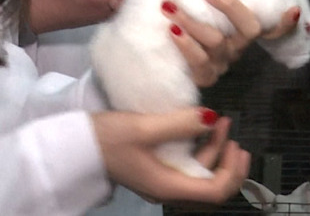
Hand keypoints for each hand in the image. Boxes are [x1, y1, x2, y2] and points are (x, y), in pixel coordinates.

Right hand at [91, 108, 248, 203]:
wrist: (73, 147)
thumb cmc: (105, 139)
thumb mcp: (143, 128)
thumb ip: (179, 124)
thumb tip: (210, 118)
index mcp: (168, 186)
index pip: (215, 191)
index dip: (233, 171)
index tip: (237, 144)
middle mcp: (167, 188)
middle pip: (210, 183)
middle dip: (226, 157)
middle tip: (227, 125)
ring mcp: (159, 179)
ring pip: (197, 172)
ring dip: (212, 149)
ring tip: (216, 120)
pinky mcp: (152, 168)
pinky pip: (184, 165)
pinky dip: (197, 149)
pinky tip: (195, 129)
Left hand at [165, 0, 302, 87]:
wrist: (161, 49)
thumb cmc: (187, 12)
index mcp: (244, 29)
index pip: (275, 27)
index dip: (286, 22)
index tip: (292, 9)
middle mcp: (237, 46)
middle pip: (248, 29)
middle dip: (230, 7)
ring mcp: (221, 62)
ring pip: (215, 41)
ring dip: (192, 21)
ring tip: (169, 6)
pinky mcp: (202, 76)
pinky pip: (197, 61)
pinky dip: (186, 44)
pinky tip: (172, 30)